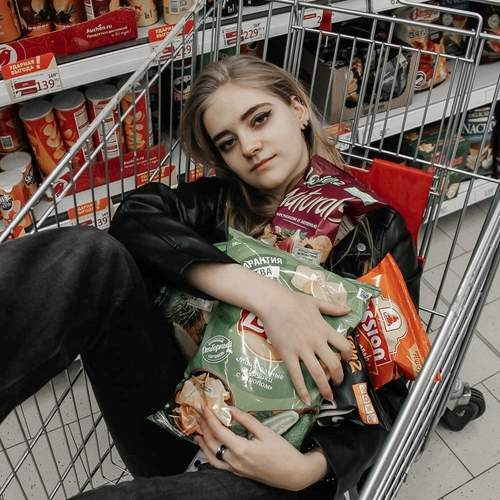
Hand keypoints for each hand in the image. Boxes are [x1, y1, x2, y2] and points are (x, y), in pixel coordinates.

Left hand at [196, 406, 327, 491]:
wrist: (293, 473)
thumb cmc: (282, 452)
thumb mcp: (265, 431)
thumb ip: (246, 420)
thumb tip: (231, 409)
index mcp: (242, 449)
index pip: (219, 431)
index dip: (210, 418)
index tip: (205, 407)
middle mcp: (235, 462)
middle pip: (212, 443)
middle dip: (204, 427)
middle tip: (199, 414)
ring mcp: (236, 469)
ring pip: (212, 457)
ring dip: (204, 443)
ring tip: (199, 431)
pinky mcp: (239, 473)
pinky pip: (219, 464)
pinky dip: (211, 454)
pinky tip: (210, 447)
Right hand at [256, 287, 351, 402]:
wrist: (273, 302)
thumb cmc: (293, 300)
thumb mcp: (316, 302)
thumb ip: (332, 308)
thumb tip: (348, 309)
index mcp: (324, 329)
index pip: (344, 346)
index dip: (348, 355)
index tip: (346, 359)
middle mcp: (316, 342)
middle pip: (334, 364)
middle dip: (339, 377)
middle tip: (338, 382)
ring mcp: (302, 349)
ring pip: (318, 373)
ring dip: (325, 387)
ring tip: (328, 396)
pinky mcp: (288, 354)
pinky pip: (296, 375)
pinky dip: (302, 389)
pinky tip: (305, 399)